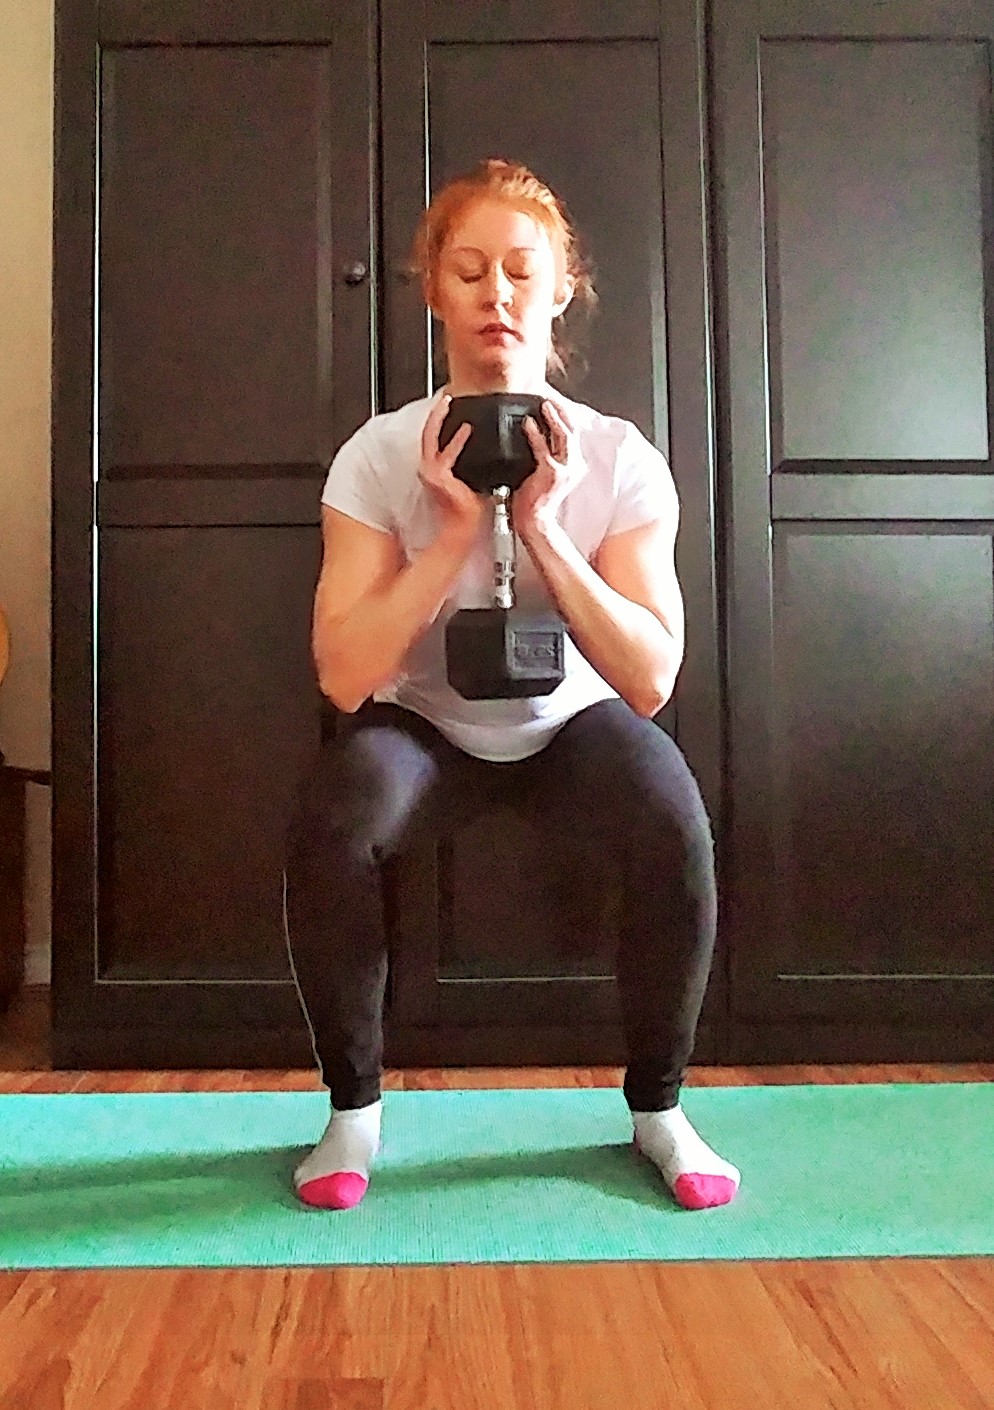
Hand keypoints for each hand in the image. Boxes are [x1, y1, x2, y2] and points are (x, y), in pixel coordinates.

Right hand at [418, 392, 484, 544]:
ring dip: (439, 418)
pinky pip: (447, 453)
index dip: (440, 421)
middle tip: (445, 398)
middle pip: (428, 433)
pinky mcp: (438, 477)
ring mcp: (430, 472)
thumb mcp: (472, 480)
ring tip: (448, 404)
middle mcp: (429, 469)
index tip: (448, 406)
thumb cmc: (468, 511)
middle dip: (435, 413)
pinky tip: (467, 428)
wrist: (464, 529)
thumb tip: (490, 453)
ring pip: (430, 437)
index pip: (435, 439)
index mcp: (436, 469)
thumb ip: (474, 464)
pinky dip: (457, 440)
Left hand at [514, 398, 583, 539]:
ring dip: (554, 417)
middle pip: (572, 430)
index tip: (554, 402)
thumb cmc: (534, 500)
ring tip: (543, 404)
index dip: (564, 416)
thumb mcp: (543, 473)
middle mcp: (574, 466)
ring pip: (563, 435)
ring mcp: (564, 470)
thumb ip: (544, 456)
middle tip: (550, 396)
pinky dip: (535, 433)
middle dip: (562, 411)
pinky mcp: (551, 473)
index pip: (572, 434)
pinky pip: (543, 447)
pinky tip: (528, 423)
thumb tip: (534, 433)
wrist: (533, 522)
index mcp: (573, 465)